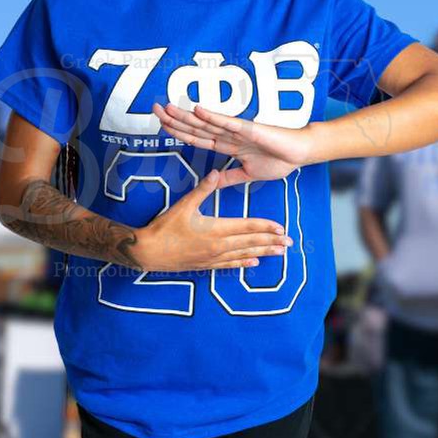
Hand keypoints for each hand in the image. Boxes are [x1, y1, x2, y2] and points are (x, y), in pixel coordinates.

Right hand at [130, 168, 292, 272]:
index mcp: (215, 229)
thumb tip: (216, 173)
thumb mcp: (183, 206)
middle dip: (271, 242)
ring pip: (244, 255)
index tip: (281, 227)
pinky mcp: (206, 265)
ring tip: (279, 253)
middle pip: (251, 243)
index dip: (265, 227)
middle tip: (289, 243)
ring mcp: (213, 258)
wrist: (148, 252)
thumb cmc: (164, 228)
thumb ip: (202, 190)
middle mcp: (218, 246)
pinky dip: (243, 263)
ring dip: (263, 253)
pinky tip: (253, 262)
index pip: (247, 227)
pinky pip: (230, 265)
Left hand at [152, 101, 312, 181]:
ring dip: (186, 116)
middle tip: (154, 110)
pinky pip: (228, 122)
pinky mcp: (250, 129)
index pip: (198, 138)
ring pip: (207, 122)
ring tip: (168, 107)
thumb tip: (213, 182)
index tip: (162, 125)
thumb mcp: (248, 175)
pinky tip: (197, 110)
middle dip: (174, 119)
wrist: (300, 154)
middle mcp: (228, 135)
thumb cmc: (280, 161)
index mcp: (228, 146)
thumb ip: (230, 177)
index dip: (179, 132)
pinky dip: (213, 116)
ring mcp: (237, 131)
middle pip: (196, 127)